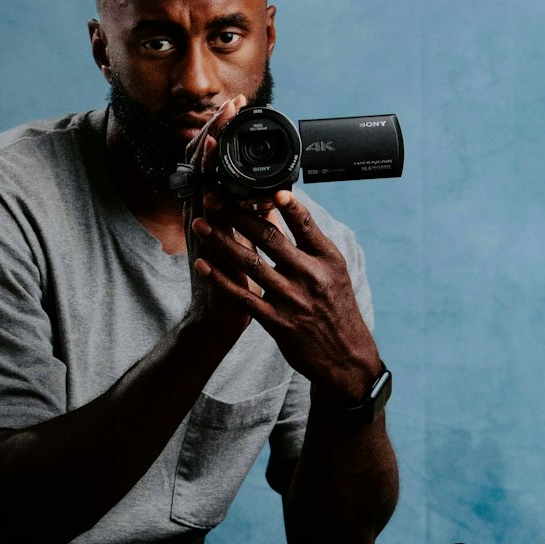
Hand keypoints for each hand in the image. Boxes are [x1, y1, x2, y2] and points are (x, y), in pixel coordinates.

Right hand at [181, 96, 258, 336]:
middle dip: (213, 134)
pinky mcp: (203, 257)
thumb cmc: (237, 284)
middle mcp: (203, 217)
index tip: (235, 107)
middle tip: (225, 106)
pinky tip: (209, 192)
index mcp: (215, 212)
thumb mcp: (246, 242)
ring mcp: (200, 235)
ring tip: (211, 134)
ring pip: (199, 190)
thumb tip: (272, 195)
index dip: (222, 134)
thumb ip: (254, 218)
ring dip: (203, 163)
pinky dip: (204, 209)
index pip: (215, 163)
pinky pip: (200, 228)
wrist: (218, 322)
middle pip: (203, 166)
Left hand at [190, 189, 381, 402]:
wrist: (344, 357)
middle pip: (268, 238)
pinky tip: (203, 265)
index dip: (285, 204)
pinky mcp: (277, 322)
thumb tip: (281, 208)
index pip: (304, 223)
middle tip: (213, 198)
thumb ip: (309, 243)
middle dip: (237, 215)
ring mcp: (292, 299)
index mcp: (327, 259)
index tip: (265, 186)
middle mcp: (310, 276)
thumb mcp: (334, 272)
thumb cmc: (336, 309)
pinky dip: (220, 280)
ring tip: (200, 224)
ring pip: (250, 263)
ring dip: (221, 241)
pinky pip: (243, 297)